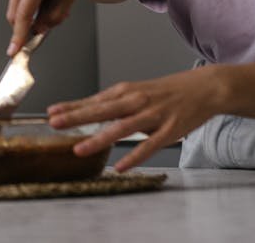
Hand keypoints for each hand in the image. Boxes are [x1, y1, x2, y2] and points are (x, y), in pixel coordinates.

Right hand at [5, 0, 94, 54]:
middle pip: (15, 14)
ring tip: (51, 1)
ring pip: (15, 8)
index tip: (14, 51)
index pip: (23, 13)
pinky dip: (29, 4)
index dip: (18, 35)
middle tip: (45, 29)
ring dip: (30, 14)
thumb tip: (37, 30)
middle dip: (27, 27)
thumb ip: (55, 15)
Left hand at [47, 66, 229, 171]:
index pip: (94, 100)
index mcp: (126, 91)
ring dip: (99, 139)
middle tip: (54, 122)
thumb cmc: (165, 91)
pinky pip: (149, 146)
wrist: (204, 87)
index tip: (51, 112)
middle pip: (102, 110)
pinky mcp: (170, 130)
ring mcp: (153, 116)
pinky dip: (133, 156)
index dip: (72, 106)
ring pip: (122, 128)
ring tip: (79, 149)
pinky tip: (119, 166)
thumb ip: (113, 102)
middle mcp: (136, 101)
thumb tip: (85, 110)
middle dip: (77, 117)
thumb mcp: (136, 91)